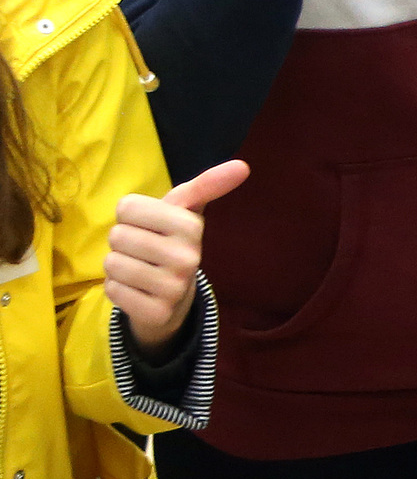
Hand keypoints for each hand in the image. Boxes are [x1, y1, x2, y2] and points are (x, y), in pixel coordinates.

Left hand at [107, 159, 248, 351]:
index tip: (147, 226)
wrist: (173, 299)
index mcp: (191, 227)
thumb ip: (206, 186)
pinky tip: (136, 290)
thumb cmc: (172, 243)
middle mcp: (188, 258)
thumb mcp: (186, 212)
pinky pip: (112, 290)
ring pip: (112, 263)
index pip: (127, 207)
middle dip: (123, 243)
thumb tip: (243, 165)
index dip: (129, 216)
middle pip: (117, 235)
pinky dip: (117, 289)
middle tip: (143, 252)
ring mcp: (173, 288)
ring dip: (118, 267)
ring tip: (139, 270)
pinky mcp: (156, 312)